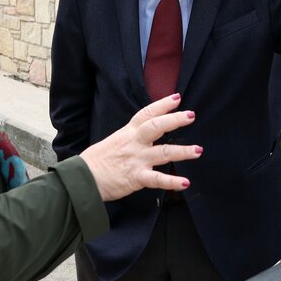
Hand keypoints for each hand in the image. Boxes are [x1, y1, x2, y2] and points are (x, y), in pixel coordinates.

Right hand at [80, 94, 201, 201]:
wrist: (82, 179)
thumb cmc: (95, 162)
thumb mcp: (113, 141)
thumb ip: (130, 138)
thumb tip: (142, 136)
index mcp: (128, 132)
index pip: (146, 114)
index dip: (162, 105)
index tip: (177, 98)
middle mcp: (134, 143)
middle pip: (157, 126)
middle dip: (175, 120)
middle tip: (191, 115)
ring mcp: (137, 159)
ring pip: (163, 152)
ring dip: (183, 151)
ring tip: (198, 150)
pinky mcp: (136, 177)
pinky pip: (158, 180)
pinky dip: (172, 182)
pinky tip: (185, 183)